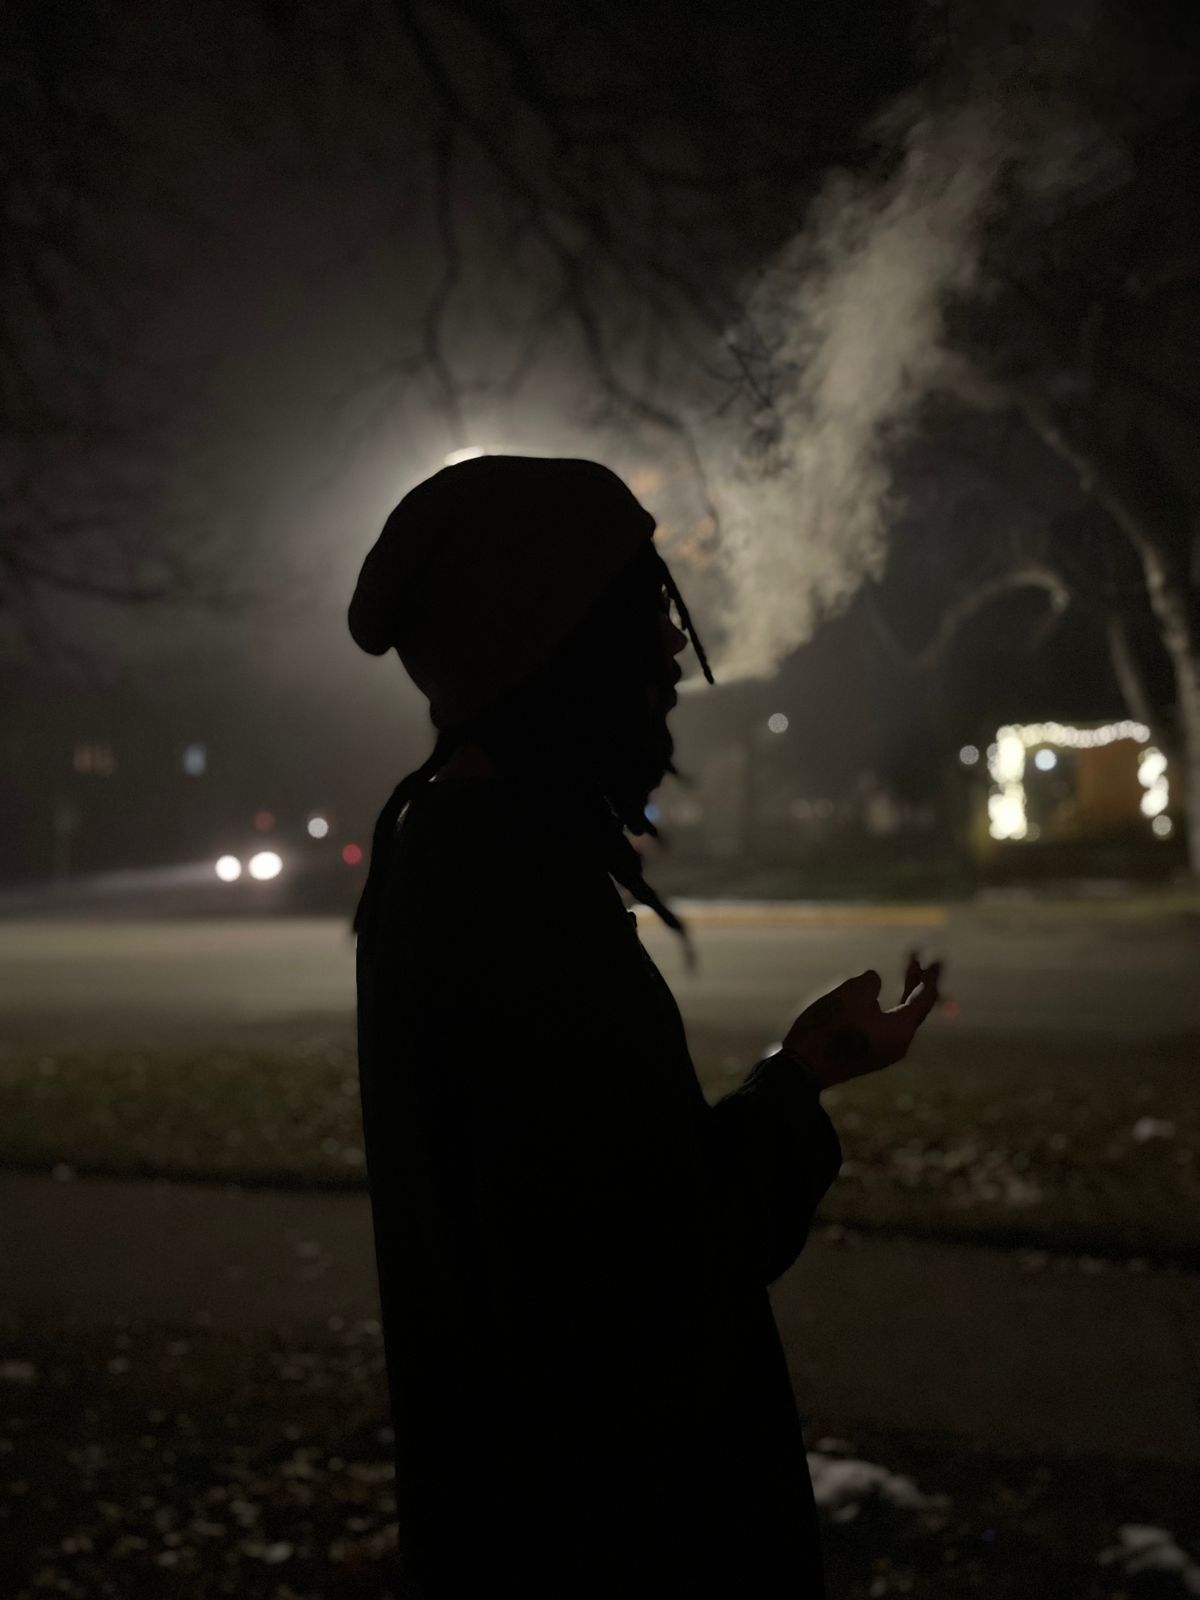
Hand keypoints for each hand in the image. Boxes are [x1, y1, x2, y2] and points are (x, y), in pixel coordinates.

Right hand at [780, 952, 942, 1091]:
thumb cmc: (828, 1029)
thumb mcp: (850, 995)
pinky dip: (890, 1007)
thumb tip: (875, 981)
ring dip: (904, 993)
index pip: (924, 999)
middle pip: (916, 1009)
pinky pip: (888, 1026)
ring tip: (906, 972)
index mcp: (900, 1030)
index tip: (936, 960)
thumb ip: (870, 982)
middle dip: (918, 982)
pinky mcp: (870, 1054)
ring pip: (902, 1018)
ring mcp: (885, 1052)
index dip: (931, 976)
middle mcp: (899, 1044)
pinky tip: (880, 998)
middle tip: (920, 961)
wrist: (802, 1067)